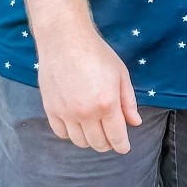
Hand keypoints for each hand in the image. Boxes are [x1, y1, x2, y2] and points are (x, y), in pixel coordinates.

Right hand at [36, 23, 142, 152]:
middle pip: (98, 143)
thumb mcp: (121, 75)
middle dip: (107, 144)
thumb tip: (135, 122)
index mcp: (107, 104)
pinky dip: (71, 134)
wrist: (65, 39)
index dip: (122, 146)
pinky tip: (77, 125)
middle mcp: (86, 113)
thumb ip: (128, 102)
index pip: (116, 137)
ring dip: (89, 140)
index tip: (123, 147)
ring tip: (94, 130)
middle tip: (110, 136)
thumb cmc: (96, 53)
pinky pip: (61, 133)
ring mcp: (66, 113)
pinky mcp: (51, 109)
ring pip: (79, 141)